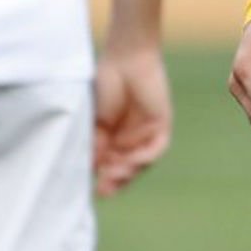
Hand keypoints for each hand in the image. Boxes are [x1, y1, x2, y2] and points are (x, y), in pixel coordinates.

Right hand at [94, 46, 172, 196]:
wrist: (125, 58)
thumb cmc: (103, 84)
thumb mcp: (93, 119)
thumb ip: (94, 143)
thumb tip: (90, 170)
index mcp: (108, 139)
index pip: (106, 167)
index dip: (101, 180)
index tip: (92, 191)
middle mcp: (126, 139)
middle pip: (123, 169)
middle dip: (114, 181)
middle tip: (104, 190)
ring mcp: (144, 133)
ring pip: (139, 162)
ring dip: (128, 172)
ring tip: (114, 176)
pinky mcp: (161, 124)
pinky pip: (156, 148)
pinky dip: (145, 157)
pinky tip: (133, 162)